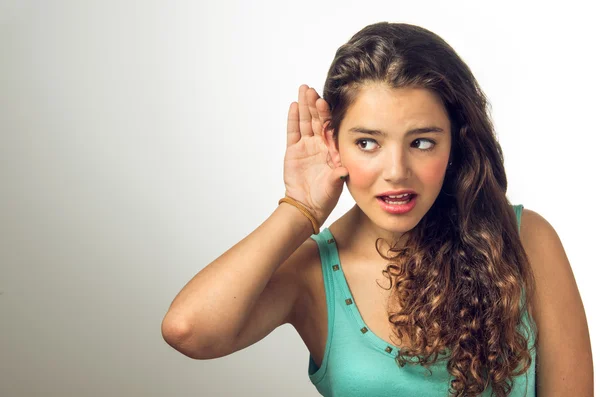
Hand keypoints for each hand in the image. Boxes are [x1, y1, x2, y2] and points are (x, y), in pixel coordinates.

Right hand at [283, 85, 347, 225]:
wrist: (308, 206)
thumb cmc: (325, 196)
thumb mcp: (334, 184)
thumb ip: (337, 175)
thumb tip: (343, 170)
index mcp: (332, 149)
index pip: (329, 127)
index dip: (327, 114)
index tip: (325, 101)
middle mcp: (320, 144)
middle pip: (316, 120)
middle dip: (314, 104)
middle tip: (311, 89)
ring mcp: (306, 146)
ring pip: (305, 122)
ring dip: (304, 106)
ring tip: (303, 90)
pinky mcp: (293, 151)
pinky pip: (293, 132)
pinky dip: (293, 119)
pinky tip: (294, 105)